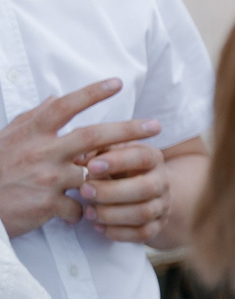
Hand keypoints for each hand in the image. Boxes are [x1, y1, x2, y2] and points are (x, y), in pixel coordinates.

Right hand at [0, 79, 160, 239]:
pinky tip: (80, 214)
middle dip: (128, 130)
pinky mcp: (45, 205)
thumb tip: (55, 97)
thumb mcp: (8, 137)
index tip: (117, 83)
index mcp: (31, 133)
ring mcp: (45, 179)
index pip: (64, 106)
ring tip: (119, 184)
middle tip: (155, 126)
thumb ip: (33, 117)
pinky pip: (78, 209)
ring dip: (108, 180)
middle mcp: (41, 152)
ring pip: (93, 175)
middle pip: (93, 137)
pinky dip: (83, 212)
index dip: (91, 93)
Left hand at [77, 132, 183, 244]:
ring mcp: (162, 205)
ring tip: (89, 212)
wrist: (138, 187)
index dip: (118, 162)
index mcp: (152, 157)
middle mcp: (162, 181)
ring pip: (144, 213)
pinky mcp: (157, 226)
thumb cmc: (114, 166)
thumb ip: (93, 151)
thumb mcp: (107, 153)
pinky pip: (143, 233)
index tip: (91, 167)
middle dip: (112, 192)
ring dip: (112, 214)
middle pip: (146, 188)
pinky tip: (98, 226)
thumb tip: (77, 160)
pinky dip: (118, 232)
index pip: (142, 157)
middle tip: (84, 191)